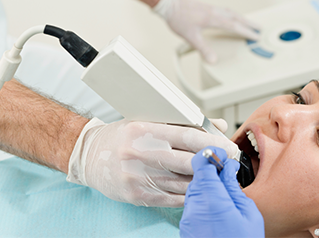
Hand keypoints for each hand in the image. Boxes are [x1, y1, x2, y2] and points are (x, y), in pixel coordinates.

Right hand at [66, 118, 237, 206]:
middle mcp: (139, 154)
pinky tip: (200, 188)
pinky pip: (172, 198)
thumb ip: (184, 122)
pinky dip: (190, 194)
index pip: (186, 136)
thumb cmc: (123, 136)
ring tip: (219, 174)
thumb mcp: (150, 120)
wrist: (88, 155)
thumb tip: (217, 125)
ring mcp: (137, 177)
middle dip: (213, 162)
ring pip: (182, 182)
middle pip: (187, 161)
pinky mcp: (137, 195)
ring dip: (205, 180)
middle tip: (230, 161)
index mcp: (143, 130)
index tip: (228, 146)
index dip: (212, 142)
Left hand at [153, 0, 259, 63]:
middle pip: (237, 17)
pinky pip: (225, 10)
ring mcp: (211, 8)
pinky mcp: (206, 7)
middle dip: (249, 23)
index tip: (256, 36)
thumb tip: (213, 60)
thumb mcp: (191, 37)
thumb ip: (203, 49)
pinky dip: (232, 14)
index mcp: (213, 19)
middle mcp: (214, 12)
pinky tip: (229, 17)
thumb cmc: (178, 18)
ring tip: (248, 22)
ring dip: (242, 18)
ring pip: (232, 12)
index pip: (235, 26)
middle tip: (259, 28)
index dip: (246, 32)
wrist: (168, 3)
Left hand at [180, 146, 263, 237]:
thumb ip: (234, 187)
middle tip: (227, 174)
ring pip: (193, 189)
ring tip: (224, 193)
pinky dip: (202, 200)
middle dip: (211, 171)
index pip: (201, 163)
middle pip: (196, 175)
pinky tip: (217, 207)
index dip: (211, 155)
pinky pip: (192, 204)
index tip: (221, 155)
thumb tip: (228, 169)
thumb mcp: (248, 214)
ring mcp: (188, 217)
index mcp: (212, 199)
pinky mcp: (186, 227)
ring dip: (207, 186)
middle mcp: (194, 206)